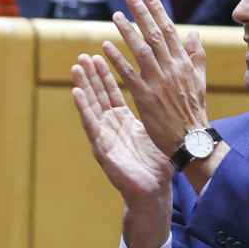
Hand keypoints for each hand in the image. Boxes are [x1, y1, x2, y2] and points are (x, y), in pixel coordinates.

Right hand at [72, 53, 173, 247]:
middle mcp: (112, 127)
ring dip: (83, 87)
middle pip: (99, 96)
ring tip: (76, 67)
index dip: (105, 75)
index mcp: (125, 122)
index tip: (99, 55)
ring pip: (91, 107)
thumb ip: (160, 112)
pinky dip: (83, 108)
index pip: (113, 93)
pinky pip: (91, 125)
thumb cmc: (157, 166)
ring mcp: (105, 137)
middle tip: (83, 55)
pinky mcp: (102, 149)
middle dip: (91, 76)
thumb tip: (172, 93)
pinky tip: (76, 93)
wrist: (153, 192)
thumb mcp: (159, 132)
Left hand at [103, 0, 208, 158]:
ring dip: (127, 31)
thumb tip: (192, 33)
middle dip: (141, 14)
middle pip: (155, 35)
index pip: (170, 31)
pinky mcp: (145, 97)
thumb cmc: (194, 111)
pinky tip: (105, 46)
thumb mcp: (199, 80)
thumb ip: (195, 55)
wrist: (191, 139)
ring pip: (141, 51)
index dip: (158, 12)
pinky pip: (128, 74)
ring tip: (115, 16)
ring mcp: (158, 82)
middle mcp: (172, 69)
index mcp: (184, 64)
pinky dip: (117, 59)